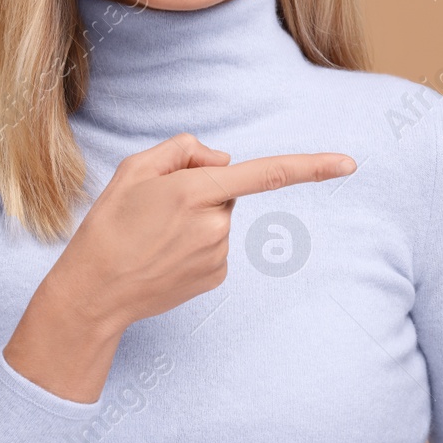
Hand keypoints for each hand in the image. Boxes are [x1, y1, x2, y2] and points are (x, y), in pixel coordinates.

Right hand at [61, 133, 355, 329]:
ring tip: (156, 237)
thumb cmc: (110, 225)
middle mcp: (215, 224)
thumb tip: (226, 160)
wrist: (94, 292)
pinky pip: (216, 245)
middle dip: (203, 190)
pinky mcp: (217, 276)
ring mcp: (219, 254)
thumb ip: (186, 150)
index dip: (312, 167)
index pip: (266, 173)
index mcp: (195, 192)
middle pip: (228, 190)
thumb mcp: (135, 169)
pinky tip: (166, 256)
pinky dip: (195, 244)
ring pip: (221, 218)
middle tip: (158, 210)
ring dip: (196, 220)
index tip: (349, 164)